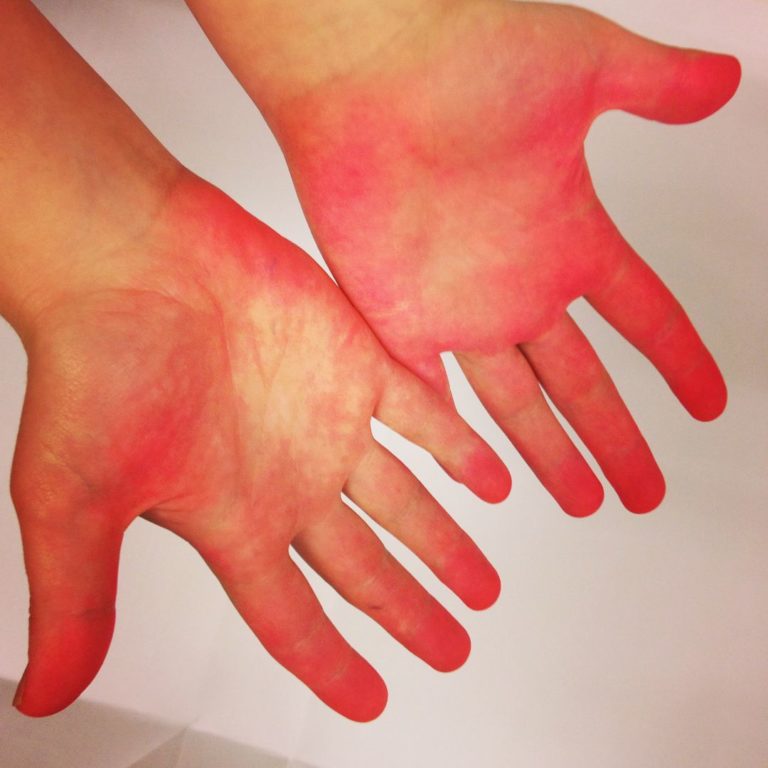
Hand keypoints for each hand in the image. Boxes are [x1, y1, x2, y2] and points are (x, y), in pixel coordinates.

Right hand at [10, 175, 509, 720]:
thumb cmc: (98, 365)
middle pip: (364, 566)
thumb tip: (45, 694)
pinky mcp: (355, 361)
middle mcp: (287, 476)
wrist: (134, 257)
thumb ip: (79, 596)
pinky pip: (424, 415)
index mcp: (232, 518)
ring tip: (483, 583)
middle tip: (452, 644)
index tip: (371, 698)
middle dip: (410, 608)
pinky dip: (460, 448)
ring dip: (446, 539)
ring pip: (404, 498)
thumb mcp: (76, 499)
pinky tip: (492, 476)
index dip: (331, 663)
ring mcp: (327, 421)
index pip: (291, 616)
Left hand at [254, 2, 739, 515]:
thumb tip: (726, 78)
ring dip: (546, 453)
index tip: (706, 401)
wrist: (366, 74)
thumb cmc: (465, 60)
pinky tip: (477, 475)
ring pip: (514, 404)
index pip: (642, 314)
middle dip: (615, 439)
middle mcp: (517, 283)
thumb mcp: (585, 67)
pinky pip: (428, 395)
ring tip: (580, 499)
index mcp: (567, 235)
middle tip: (641, 490)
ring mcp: (460, 308)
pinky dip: (451, 436)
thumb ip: (655, 86)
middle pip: (581, 383)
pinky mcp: (399, 320)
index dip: (677, 359)